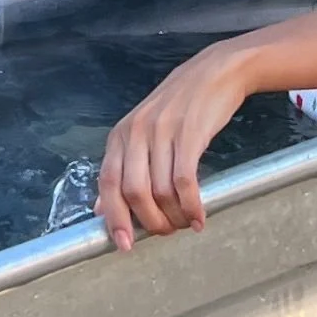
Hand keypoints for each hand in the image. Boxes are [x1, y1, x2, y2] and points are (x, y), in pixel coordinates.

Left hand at [94, 40, 253, 250]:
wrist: (216, 72)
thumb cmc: (179, 105)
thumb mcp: (143, 132)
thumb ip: (123, 167)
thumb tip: (99, 208)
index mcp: (121, 135)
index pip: (108, 183)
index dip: (114, 217)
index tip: (125, 244)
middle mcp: (137, 133)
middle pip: (134, 191)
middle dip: (150, 221)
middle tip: (166, 232)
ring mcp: (163, 132)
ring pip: (161, 190)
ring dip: (175, 216)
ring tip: (186, 223)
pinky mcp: (190, 134)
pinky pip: (186, 181)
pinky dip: (193, 205)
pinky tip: (200, 216)